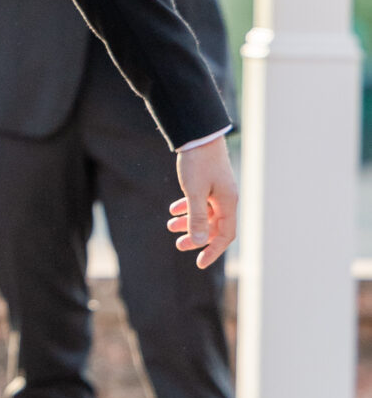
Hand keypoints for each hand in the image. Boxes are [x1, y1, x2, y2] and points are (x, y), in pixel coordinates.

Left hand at [168, 135, 236, 269]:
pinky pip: (201, 202)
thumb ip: (196, 217)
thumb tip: (196, 242)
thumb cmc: (197, 162)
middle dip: (196, 238)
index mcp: (228, 203)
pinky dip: (188, 208)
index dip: (213, 251)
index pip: (225, 235)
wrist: (198, 134)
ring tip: (169, 226)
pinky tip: (173, 210)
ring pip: (205, 214)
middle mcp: (226, 198)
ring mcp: (218, 190)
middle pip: (214, 227)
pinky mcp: (209, 182)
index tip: (199, 263)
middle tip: (178, 245)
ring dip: (188, 222)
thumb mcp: (194, 192)